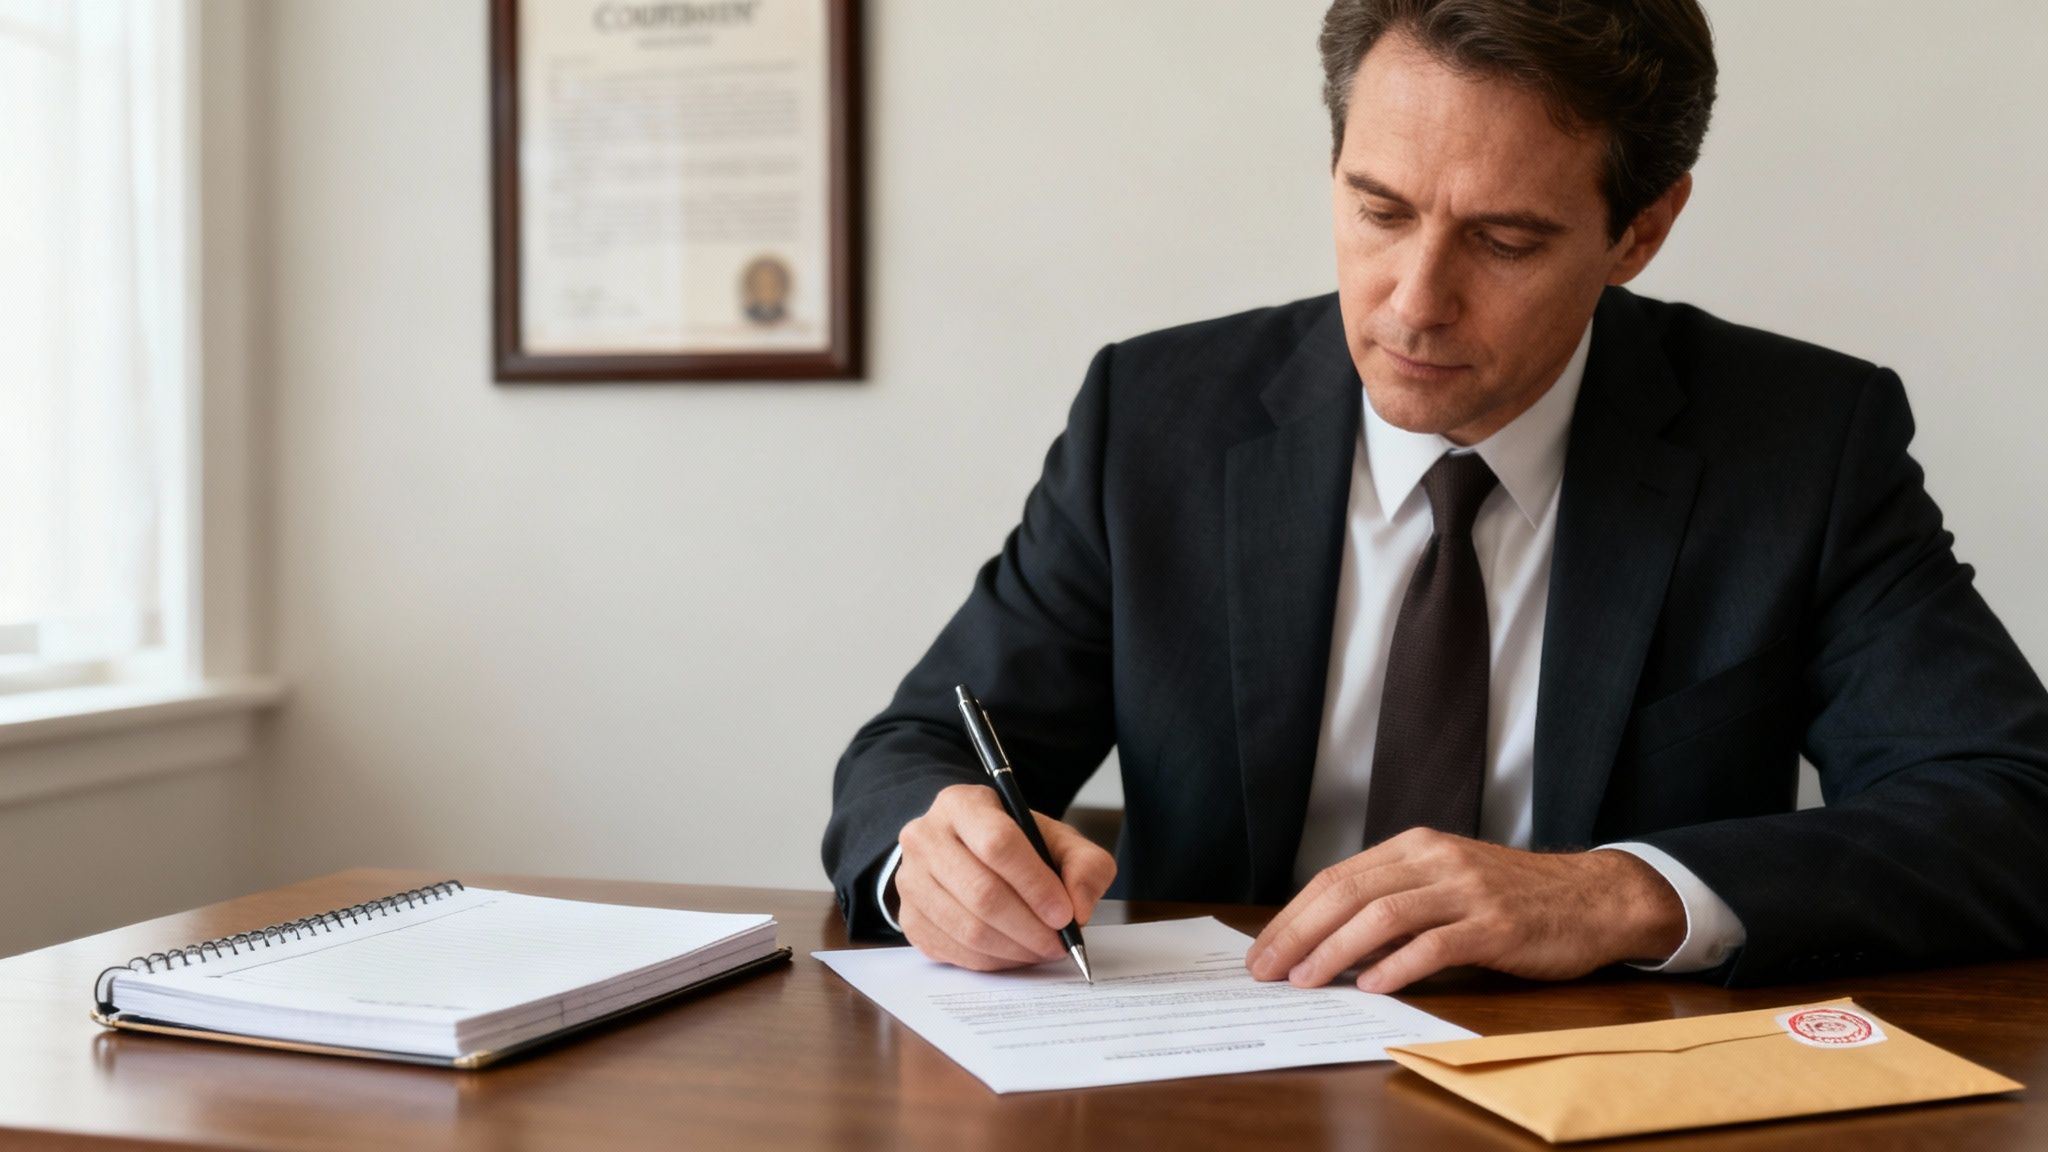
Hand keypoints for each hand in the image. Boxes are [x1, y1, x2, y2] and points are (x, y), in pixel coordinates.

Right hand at [894, 783, 1117, 971]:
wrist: (966, 853)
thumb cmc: (1015, 847)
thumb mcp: (1057, 840)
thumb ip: (1085, 866)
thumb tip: (1080, 908)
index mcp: (962, 804)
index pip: (998, 843)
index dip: (1035, 884)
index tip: (1065, 913)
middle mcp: (925, 837)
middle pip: (981, 892)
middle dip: (1029, 926)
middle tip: (1059, 943)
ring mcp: (910, 880)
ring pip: (968, 928)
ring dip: (1014, 949)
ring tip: (1042, 949)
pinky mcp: (909, 919)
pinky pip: (955, 951)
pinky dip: (993, 961)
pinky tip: (1014, 953)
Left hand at [1246, 829, 1685, 992]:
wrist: (1594, 897)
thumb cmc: (1513, 897)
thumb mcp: (1446, 882)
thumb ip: (1395, 900)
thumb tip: (1327, 941)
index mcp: (1415, 846)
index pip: (1336, 877)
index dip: (1293, 915)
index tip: (1263, 950)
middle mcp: (1436, 860)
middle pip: (1348, 892)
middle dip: (1299, 933)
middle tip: (1268, 970)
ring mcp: (1467, 890)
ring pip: (1383, 915)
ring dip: (1336, 951)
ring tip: (1307, 981)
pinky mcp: (1496, 925)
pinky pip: (1436, 944)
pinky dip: (1398, 965)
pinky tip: (1373, 985)